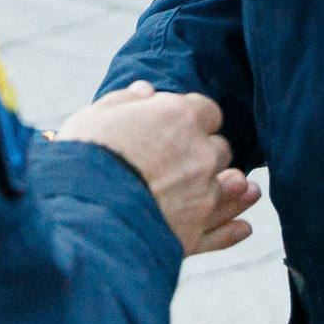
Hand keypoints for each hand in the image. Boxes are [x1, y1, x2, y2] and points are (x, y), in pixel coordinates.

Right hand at [57, 82, 255, 255]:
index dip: (193, 118)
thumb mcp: (95, 116)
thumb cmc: (82, 158)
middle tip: (188, 160)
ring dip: (231, 187)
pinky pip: (222, 232)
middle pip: (219, 148)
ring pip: (230, 189)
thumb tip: (145, 90)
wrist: (79, 215)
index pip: (206, 110)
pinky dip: (232, 230)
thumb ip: (125, 101)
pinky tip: (244, 228)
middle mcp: (199, 154)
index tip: (178, 126)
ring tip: (239, 187)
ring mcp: (201, 196)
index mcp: (177, 117)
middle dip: (206, 152)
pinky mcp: (194, 233)